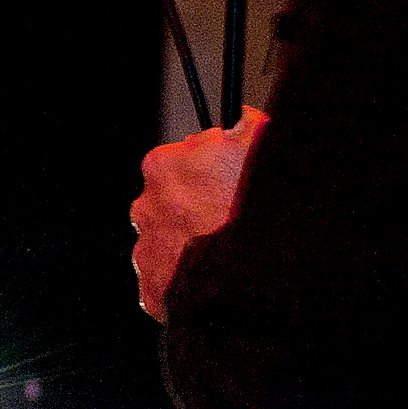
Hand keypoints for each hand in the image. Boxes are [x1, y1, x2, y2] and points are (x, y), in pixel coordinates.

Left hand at [132, 110, 265, 316]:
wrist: (248, 282)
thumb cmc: (253, 213)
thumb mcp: (261, 148)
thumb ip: (246, 124)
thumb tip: (240, 118)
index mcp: (163, 166)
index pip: (186, 157)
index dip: (215, 167)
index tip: (232, 179)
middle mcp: (146, 206)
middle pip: (176, 199)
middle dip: (200, 205)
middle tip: (233, 217)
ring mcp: (147, 251)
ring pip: (171, 239)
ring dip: (194, 242)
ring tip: (229, 252)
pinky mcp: (152, 291)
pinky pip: (170, 279)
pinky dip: (190, 279)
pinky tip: (217, 278)